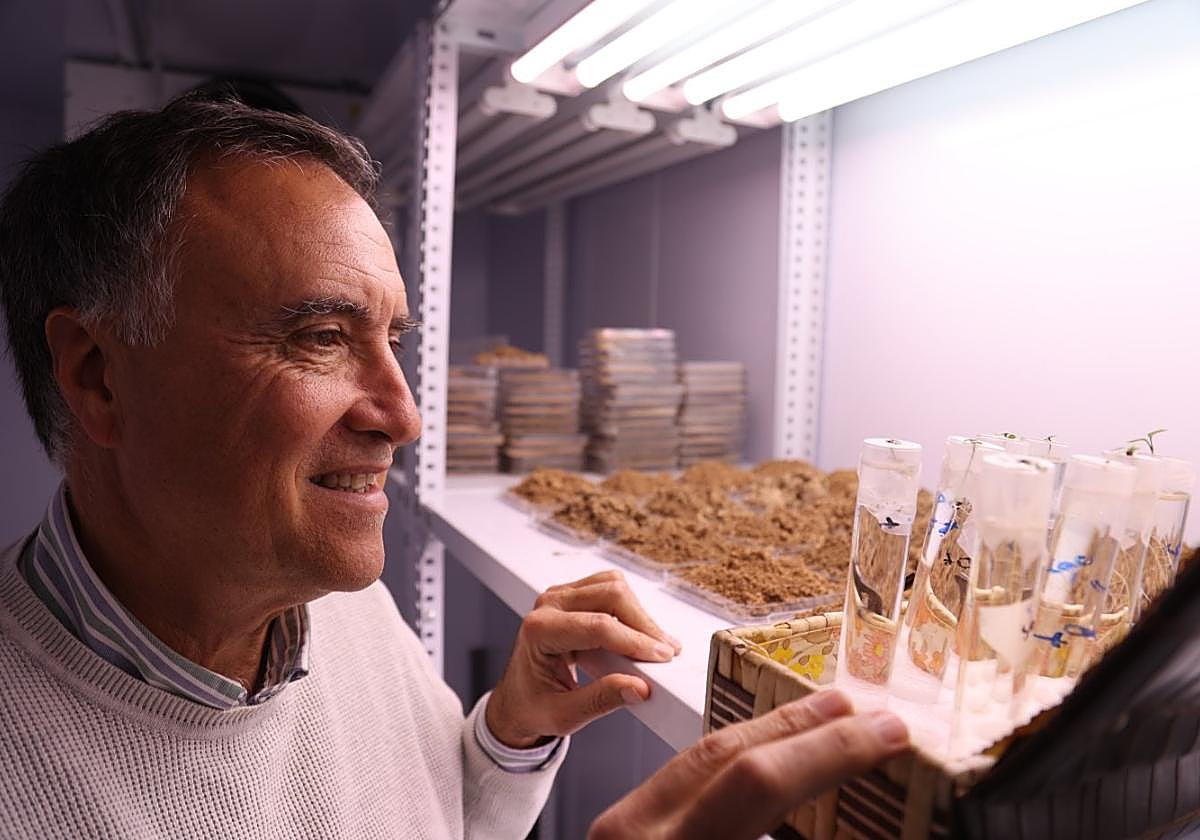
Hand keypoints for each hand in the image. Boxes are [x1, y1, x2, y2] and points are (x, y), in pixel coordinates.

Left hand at [486, 570, 680, 747]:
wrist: (516, 698)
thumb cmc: (532, 706)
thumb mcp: (564, 715)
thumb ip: (601, 701)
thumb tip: (640, 688)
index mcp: (539, 631)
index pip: (598, 626)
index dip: (635, 641)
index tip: (662, 656)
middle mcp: (548, 605)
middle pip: (610, 594)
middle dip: (643, 623)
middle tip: (665, 652)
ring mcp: (560, 596)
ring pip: (613, 585)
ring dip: (639, 613)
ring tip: (653, 644)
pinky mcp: (572, 595)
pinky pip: (609, 587)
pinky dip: (630, 607)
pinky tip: (638, 633)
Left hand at [588, 689, 908, 839]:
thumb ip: (782, 839)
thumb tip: (841, 793)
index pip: (756, 781)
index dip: (829, 751)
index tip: (886, 733)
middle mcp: (635, 833)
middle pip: (726, 754)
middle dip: (803, 727)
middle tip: (865, 713)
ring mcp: (621, 827)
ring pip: (701, 759)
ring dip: (771, 734)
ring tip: (827, 718)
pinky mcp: (623, 828)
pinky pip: (685, 781)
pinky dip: (734, 762)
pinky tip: (771, 752)